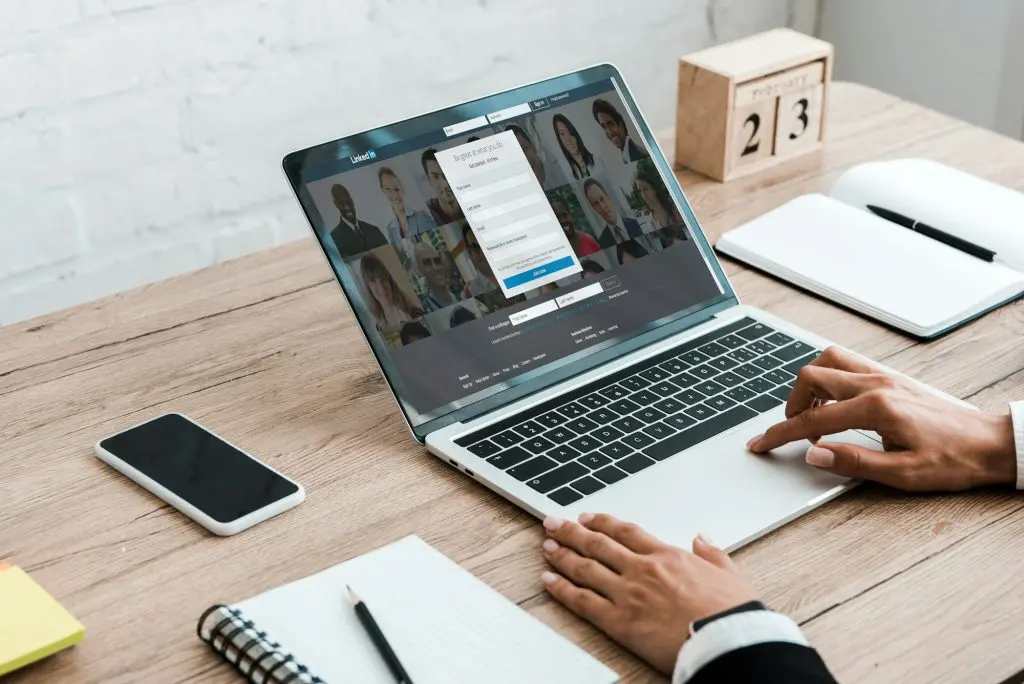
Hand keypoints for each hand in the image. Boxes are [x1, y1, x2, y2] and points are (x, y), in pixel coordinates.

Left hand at [540, 513, 757, 673]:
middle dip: (571, 531)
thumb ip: (713, 554)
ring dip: (562, 555)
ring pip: (585, 568)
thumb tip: (702, 538)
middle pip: (598, 544)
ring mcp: (628, 594)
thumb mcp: (731, 574)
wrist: (728, 641)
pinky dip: (562, 589)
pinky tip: (549, 581)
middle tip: (552, 523)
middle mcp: (643, 570)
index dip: (603, 522)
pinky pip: (583, 601)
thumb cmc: (733, 613)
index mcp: (668, 556)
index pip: (626, 532)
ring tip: (547, 546)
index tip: (587, 517)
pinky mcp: (619, 622)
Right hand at [747, 346, 1015, 490]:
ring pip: (827, 362)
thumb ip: (853, 463)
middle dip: (790, 405)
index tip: (761, 444)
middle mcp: (876, 384)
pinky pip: (847, 362)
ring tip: (810, 413)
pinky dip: (828, 376)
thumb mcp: (902, 474)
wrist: (989, 444)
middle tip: (790, 431)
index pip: (812, 420)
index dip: (780, 435)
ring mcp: (883, 376)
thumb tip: (813, 455)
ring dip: (808, 384)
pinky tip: (833, 400)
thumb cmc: (952, 461)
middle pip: (811, 378)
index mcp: (875, 408)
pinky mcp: (891, 376)